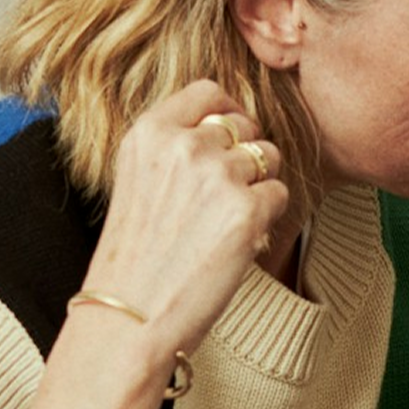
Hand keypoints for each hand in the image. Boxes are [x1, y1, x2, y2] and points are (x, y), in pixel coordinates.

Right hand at [75, 83, 292, 372]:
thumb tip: (228, 122)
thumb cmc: (134, 257)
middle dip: (244, 154)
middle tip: (224, 196)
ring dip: (259, 185)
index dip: (227, 112)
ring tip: (227, 220)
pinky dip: (268, 217)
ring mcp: (219, 175)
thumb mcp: (137, 179)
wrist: (128, 317)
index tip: (228, 137)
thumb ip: (175, 146)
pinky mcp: (248, 210)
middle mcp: (184, 145)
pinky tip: (237, 240)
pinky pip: (280, 195)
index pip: (209, 91)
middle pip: (244, 124)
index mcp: (150, 132)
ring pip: (268, 156)